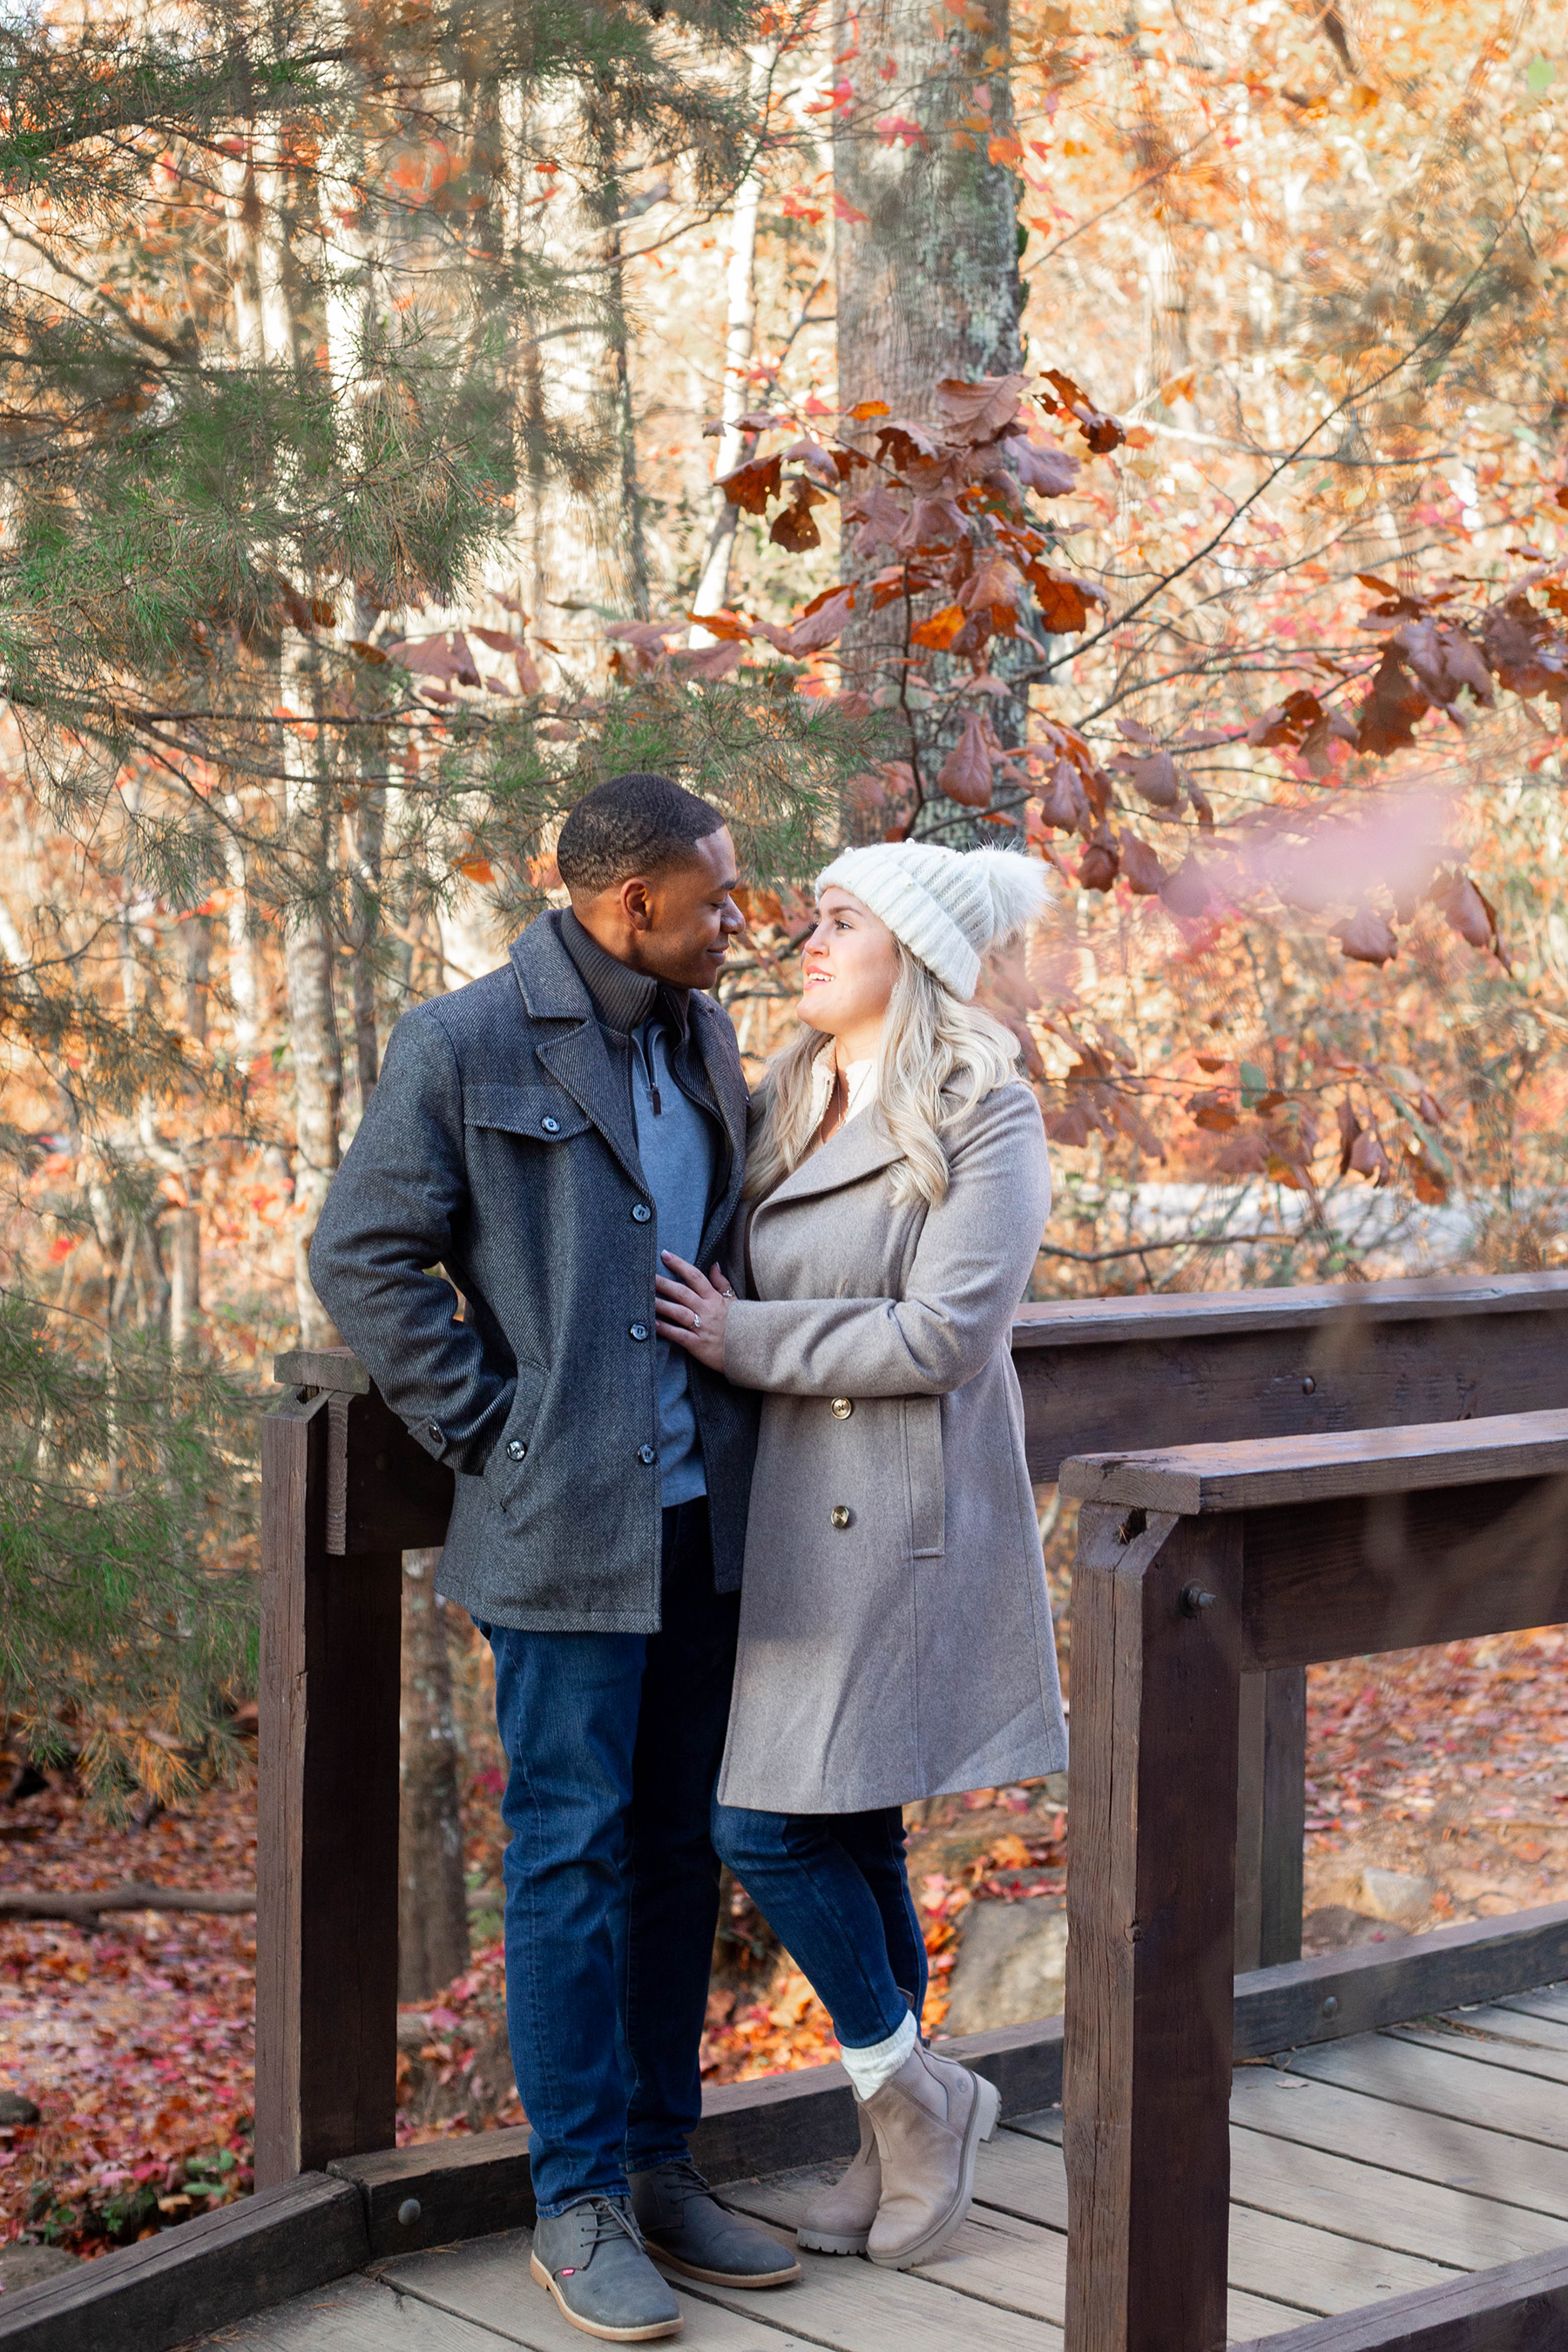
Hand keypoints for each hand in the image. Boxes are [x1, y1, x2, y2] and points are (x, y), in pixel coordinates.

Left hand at [654, 1252, 733, 1371]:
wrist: (751, 1350)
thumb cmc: (741, 1324)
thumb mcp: (734, 1301)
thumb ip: (722, 1283)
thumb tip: (714, 1265)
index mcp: (714, 1299)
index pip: (695, 1276)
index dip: (679, 1264)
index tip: (665, 1255)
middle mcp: (706, 1310)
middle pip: (682, 1293)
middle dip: (664, 1283)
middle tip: (647, 1275)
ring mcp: (702, 1327)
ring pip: (678, 1313)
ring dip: (661, 1305)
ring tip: (647, 1298)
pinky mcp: (698, 1344)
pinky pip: (680, 1335)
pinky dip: (667, 1330)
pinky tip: (654, 1324)